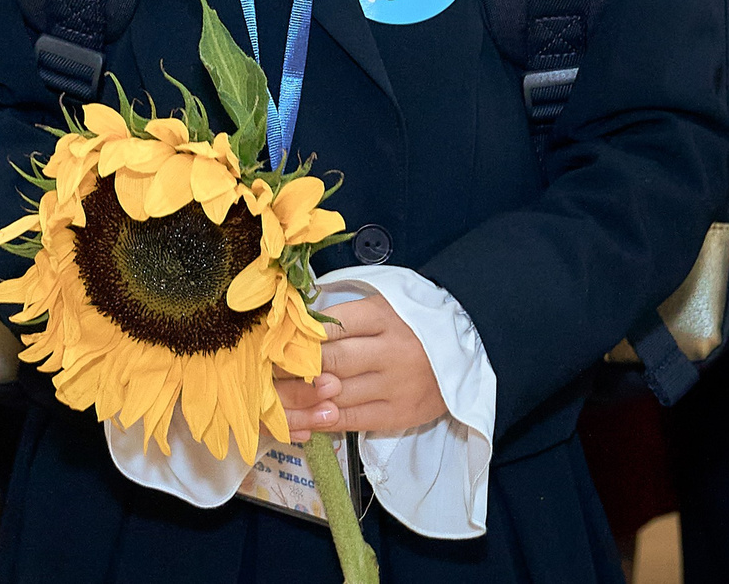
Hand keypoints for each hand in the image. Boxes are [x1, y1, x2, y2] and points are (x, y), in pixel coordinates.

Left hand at [272, 295, 447, 440]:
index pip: (331, 326)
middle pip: (330, 362)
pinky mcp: (400, 413)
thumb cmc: (411, 325)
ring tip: (269, 402)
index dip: (296, 338)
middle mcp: (390, 350)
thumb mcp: (381, 307)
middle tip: (260, 375)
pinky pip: (352, 420)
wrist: (468, 349)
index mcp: (382, 316)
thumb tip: (292, 327)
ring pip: (336, 395)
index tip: (268, 345)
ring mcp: (396, 385)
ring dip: (298, 401)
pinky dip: (321, 422)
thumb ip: (342, 317)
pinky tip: (299, 421)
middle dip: (291, 370)